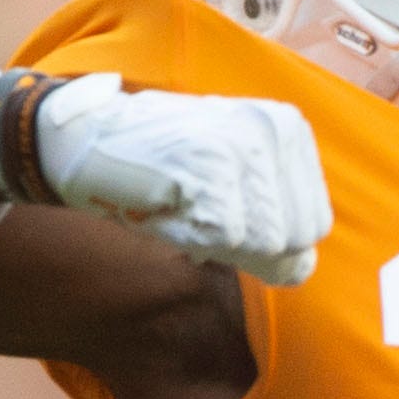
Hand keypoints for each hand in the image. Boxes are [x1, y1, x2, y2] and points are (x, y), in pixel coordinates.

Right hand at [34, 72, 331, 282]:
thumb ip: (275, 231)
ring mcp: (242, 144)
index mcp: (288, 129)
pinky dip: (189, 237)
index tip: (219, 205)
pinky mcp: (208, 166)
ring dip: (214, 240)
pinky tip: (164, 203)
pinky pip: (226, 240)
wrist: (84, 140)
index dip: (265, 239)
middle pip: (294, 238)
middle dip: (244, 242)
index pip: (314, 225)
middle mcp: (273, 129)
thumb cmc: (158, 172)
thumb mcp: (229, 194)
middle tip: (197, 205)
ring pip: (265, 242)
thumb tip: (301, 269)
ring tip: (181, 201)